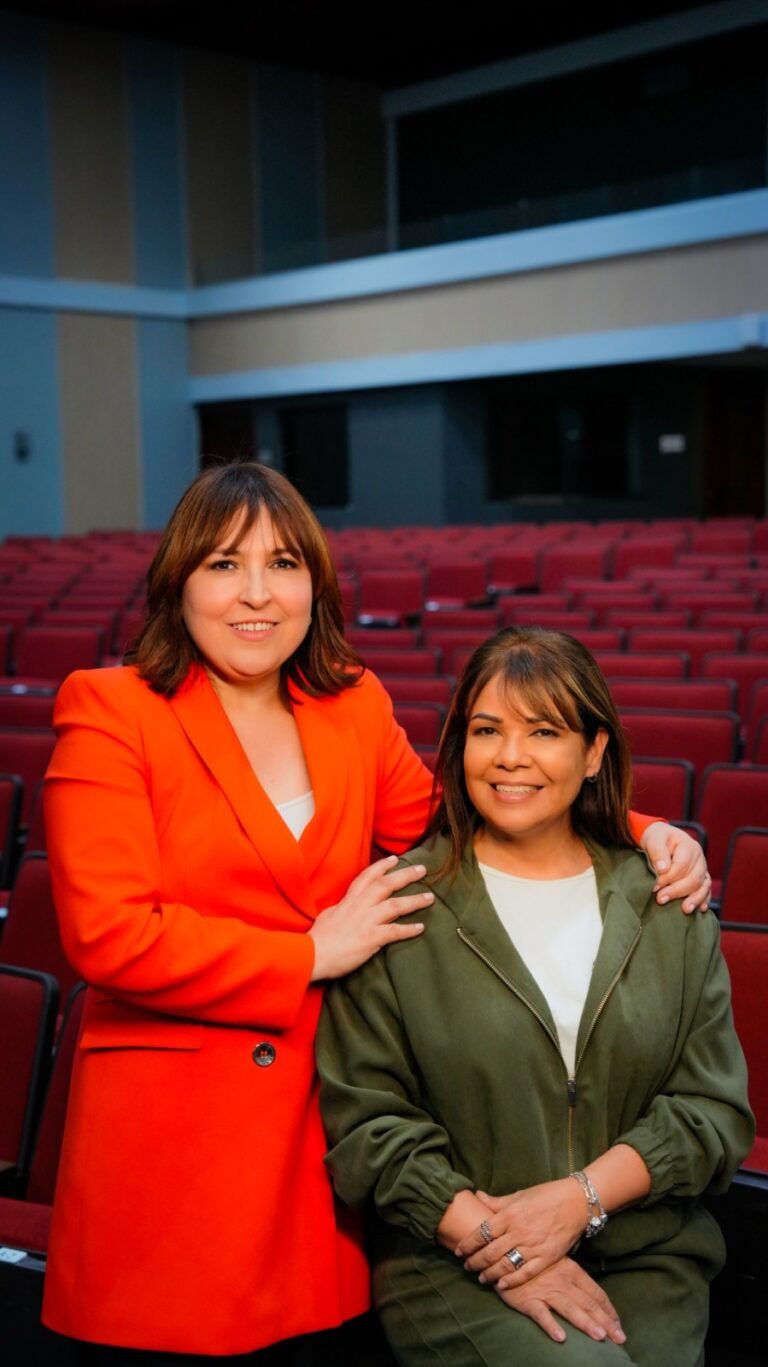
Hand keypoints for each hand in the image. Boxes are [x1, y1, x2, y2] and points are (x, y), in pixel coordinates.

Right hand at [309, 856, 431, 979]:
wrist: (313, 955)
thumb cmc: (319, 938)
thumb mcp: (329, 915)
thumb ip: (342, 908)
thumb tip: (346, 906)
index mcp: (349, 900)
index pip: (367, 877)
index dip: (382, 867)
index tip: (395, 859)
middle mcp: (360, 906)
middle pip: (386, 884)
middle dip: (406, 875)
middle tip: (422, 869)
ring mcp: (367, 921)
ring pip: (396, 905)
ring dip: (415, 901)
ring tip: (430, 898)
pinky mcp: (372, 938)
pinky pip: (395, 931)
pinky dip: (409, 929)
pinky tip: (421, 928)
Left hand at [455, 1180, 585, 1287]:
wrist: (576, 1202)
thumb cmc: (546, 1195)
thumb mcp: (519, 1195)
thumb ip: (497, 1202)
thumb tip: (477, 1195)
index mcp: (509, 1214)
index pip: (481, 1232)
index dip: (467, 1244)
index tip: (458, 1250)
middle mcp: (518, 1231)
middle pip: (490, 1252)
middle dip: (475, 1261)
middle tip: (466, 1266)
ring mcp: (533, 1246)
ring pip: (505, 1265)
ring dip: (490, 1273)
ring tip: (481, 1278)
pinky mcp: (546, 1257)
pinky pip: (526, 1272)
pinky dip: (512, 1280)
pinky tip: (501, 1285)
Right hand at [496, 1257, 625, 1345]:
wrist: (504, 1249)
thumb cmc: (532, 1256)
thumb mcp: (557, 1261)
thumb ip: (573, 1275)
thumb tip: (590, 1290)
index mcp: (572, 1271)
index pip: (596, 1293)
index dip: (609, 1310)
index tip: (619, 1325)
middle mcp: (562, 1282)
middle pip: (588, 1303)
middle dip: (606, 1322)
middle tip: (620, 1338)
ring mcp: (546, 1291)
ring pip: (570, 1309)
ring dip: (585, 1323)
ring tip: (599, 1336)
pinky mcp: (528, 1300)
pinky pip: (541, 1314)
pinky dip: (551, 1326)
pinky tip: (561, 1337)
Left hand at [640, 821, 710, 911]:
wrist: (661, 839)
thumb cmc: (656, 838)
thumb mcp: (653, 839)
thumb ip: (657, 851)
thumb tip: (662, 869)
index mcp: (689, 846)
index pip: (682, 866)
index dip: (668, 878)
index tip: (654, 887)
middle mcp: (699, 858)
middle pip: (694, 878)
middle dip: (677, 891)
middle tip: (660, 900)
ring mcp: (702, 868)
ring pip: (703, 886)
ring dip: (694, 899)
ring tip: (684, 910)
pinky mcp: (702, 878)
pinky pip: (706, 890)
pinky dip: (704, 900)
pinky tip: (700, 909)